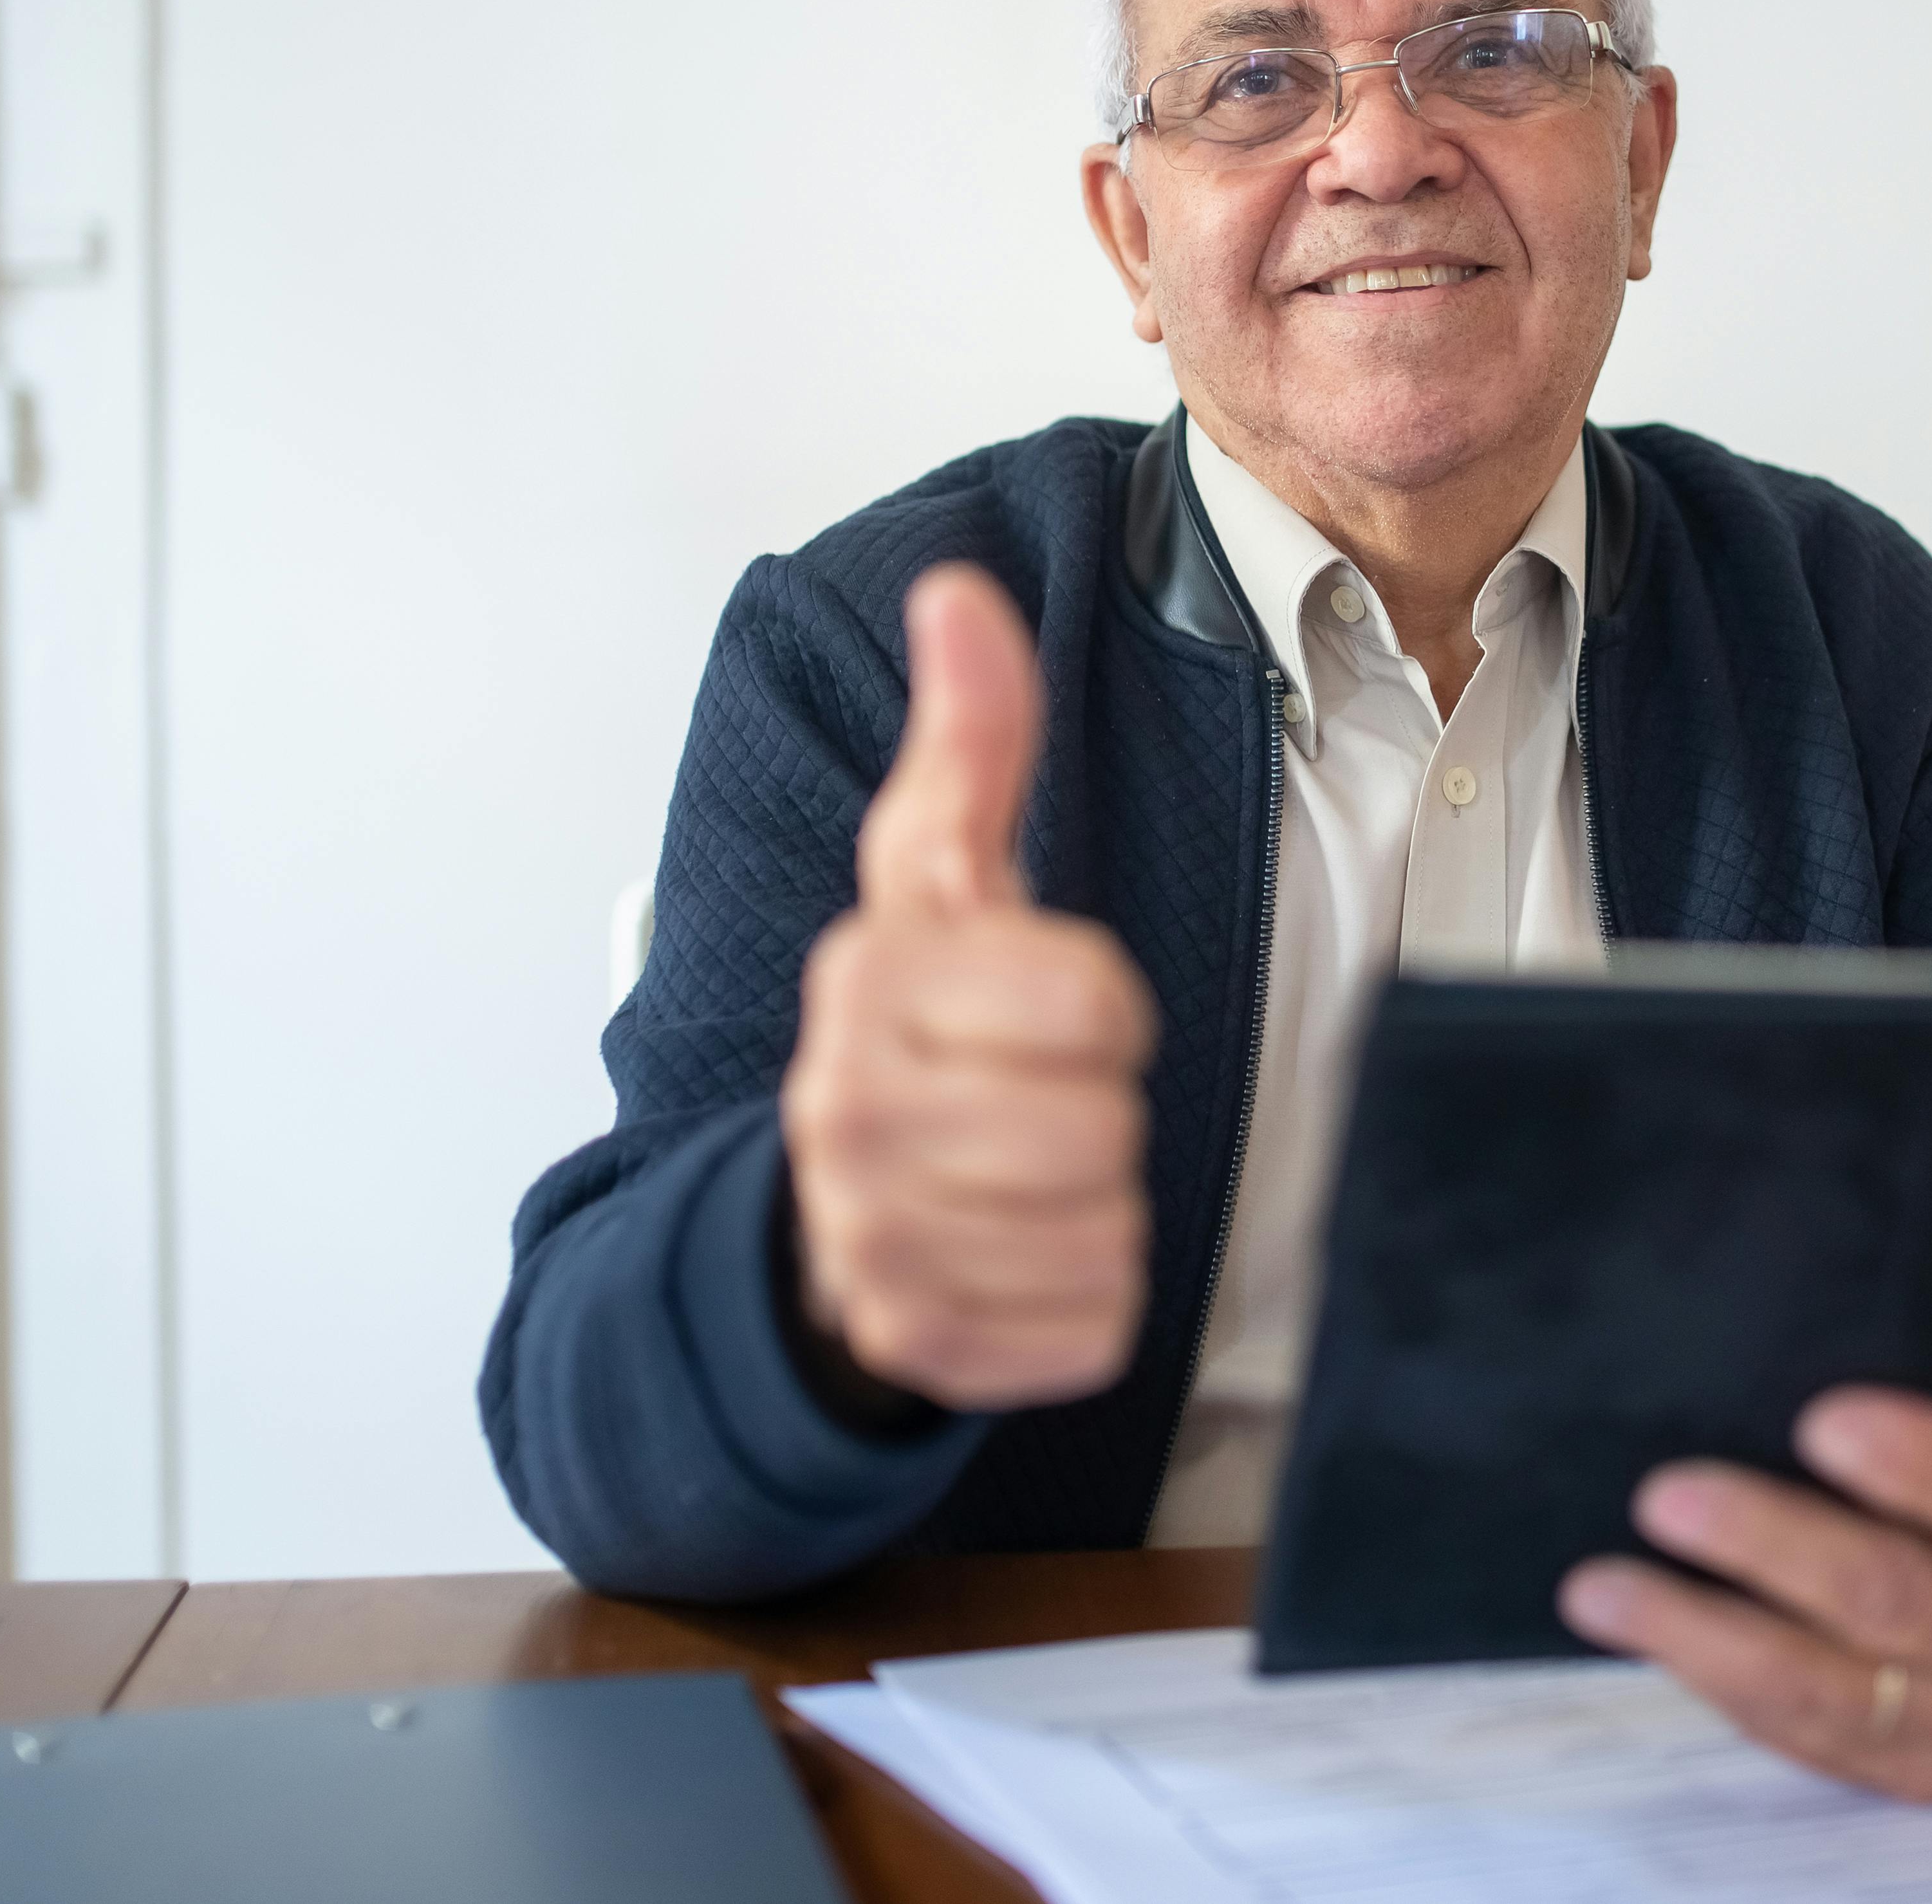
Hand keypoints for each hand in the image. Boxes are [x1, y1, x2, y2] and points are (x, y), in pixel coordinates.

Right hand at [779, 563, 1158, 1408]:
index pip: (1094, 1000)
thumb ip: (973, 737)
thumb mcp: (944, 871)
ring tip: (1027, 1175)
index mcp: (870, 976)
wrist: (827, 1201)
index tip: (1046, 1008)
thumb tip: (958, 589)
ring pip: (1104, 1230)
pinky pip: (1092, 1329)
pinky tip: (1020, 1256)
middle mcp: (845, 1107)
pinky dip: (1085, 1304)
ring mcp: (868, 1234)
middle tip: (1036, 1097)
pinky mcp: (911, 1342)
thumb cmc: (928, 1018)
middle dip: (1099, 1110)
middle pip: (1102, 1124)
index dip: (1103, 1005)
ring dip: (1096, 1207)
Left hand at [1557, 1344, 1931, 1799]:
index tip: (1821, 1420)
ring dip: (1705, 1638)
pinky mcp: (1918, 1769)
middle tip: (1665, 1496)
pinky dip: (1716, 1687)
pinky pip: (1807, 1739)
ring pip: (1832, 1692)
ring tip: (1600, 1589)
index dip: (1922, 1467)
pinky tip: (1642, 1637)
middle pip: (1901, 1601)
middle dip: (1771, 1548)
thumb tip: (1838, 1319)